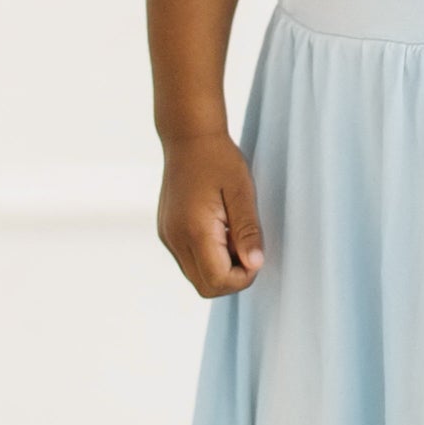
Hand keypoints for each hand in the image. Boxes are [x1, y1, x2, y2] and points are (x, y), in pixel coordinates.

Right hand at [158, 130, 265, 296]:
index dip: (243, 278)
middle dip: (232, 278)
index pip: (218, 280)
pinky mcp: (167, 232)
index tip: (256, 255)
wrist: (188, 137)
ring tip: (233, 235)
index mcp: (194, 230)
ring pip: (196, 276)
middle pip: (205, 286)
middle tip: (247, 248)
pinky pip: (188, 260)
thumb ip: (247, 230)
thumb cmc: (218, 159)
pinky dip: (208, 257)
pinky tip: (220, 231)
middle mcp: (175, 238)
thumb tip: (255, 265)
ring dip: (219, 268)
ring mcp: (168, 236)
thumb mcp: (241, 191)